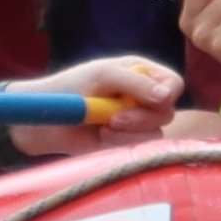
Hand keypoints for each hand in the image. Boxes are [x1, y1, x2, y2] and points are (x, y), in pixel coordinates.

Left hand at [56, 53, 183, 132]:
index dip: (168, 94)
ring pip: (155, 133)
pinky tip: (102, 136)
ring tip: (104, 127)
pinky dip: (121, 143)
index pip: (173, 83)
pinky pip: (139, 148)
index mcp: (141, 72)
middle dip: (141, 118)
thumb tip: (168, 98)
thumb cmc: (72, 87)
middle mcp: (143, 96)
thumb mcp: (103, 75)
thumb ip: (136, 83)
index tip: (154, 102)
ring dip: (129, 133)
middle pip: (167, 112)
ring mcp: (136, 121)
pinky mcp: (126, 141)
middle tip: (114, 118)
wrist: (47, 119)